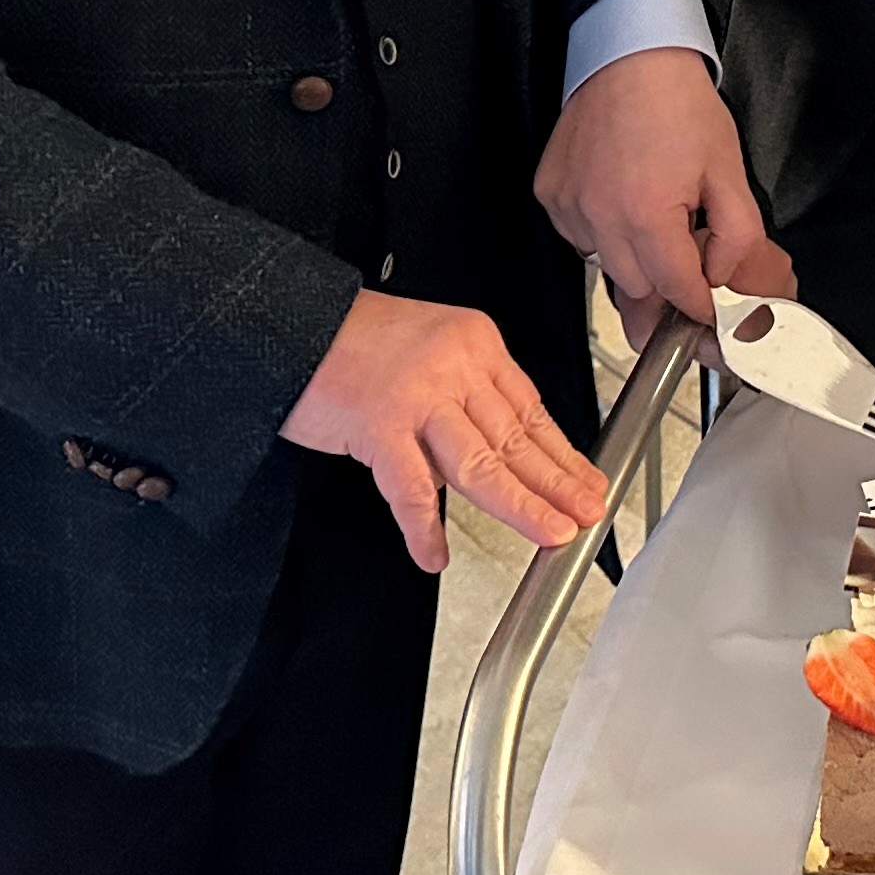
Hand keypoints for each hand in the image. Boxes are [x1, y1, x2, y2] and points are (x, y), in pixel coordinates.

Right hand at [282, 288, 608, 570]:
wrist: (286, 322)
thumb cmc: (351, 341)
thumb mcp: (430, 352)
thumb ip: (463, 401)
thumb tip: (494, 460)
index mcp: (475, 344)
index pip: (531, 409)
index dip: (563, 454)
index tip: (587, 482)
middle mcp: (455, 365)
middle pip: (516, 437)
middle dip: (557, 485)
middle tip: (585, 514)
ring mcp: (418, 394)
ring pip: (482, 463)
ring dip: (519, 506)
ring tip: (548, 533)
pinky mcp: (377, 423)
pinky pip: (412, 487)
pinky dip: (424, 527)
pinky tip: (434, 552)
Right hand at [532, 47, 777, 342]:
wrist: (630, 54)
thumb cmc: (679, 104)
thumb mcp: (729, 170)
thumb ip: (736, 235)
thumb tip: (721, 278)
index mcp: (647, 214)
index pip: (676, 291)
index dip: (700, 305)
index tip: (710, 312)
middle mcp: (599, 216)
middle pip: (638, 289)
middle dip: (666, 282)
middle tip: (686, 254)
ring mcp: (568, 206)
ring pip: (605, 267)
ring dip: (633, 258)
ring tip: (653, 213)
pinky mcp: (549, 194)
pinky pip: (580, 237)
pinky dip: (603, 232)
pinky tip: (622, 198)